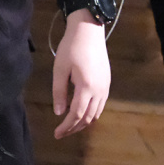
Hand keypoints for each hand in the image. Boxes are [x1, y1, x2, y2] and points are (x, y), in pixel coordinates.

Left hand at [52, 9, 109, 138]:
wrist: (89, 31)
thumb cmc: (71, 47)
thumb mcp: (60, 69)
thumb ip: (59, 92)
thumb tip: (59, 113)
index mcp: (86, 87)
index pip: (76, 115)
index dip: (66, 127)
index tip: (56, 133)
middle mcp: (99, 91)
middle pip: (87, 118)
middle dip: (74, 128)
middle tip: (61, 133)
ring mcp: (105, 87)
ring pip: (96, 113)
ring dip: (83, 123)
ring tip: (70, 126)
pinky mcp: (107, 83)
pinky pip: (100, 105)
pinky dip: (91, 114)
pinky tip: (81, 113)